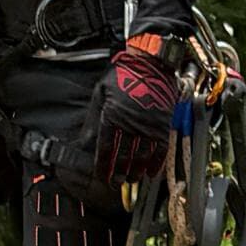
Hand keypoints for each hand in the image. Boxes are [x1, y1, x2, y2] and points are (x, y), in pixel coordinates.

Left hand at [91, 33, 181, 190]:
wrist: (150, 62)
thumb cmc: (122, 75)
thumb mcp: (100, 93)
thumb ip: (93, 120)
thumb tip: (82, 143)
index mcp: (112, 115)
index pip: (106, 149)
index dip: (103, 166)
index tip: (102, 177)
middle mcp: (130, 123)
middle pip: (123, 157)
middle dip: (118, 173)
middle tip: (116, 183)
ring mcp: (148, 125)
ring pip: (141, 157)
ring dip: (136, 171)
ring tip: (131, 179)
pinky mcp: (163, 124)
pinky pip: (160, 150)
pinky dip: (155, 164)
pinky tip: (151, 173)